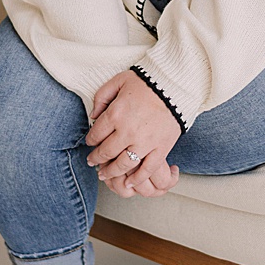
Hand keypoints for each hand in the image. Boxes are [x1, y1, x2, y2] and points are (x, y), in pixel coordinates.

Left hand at [85, 70, 180, 198]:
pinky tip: (129, 182)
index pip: (96, 134)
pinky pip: (147, 169)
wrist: (174, 86)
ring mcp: (145, 142)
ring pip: (123, 164)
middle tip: (92, 162)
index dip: (90, 141)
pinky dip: (137, 178)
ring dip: (111, 172)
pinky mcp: (161, 148)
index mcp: (115, 114)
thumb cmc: (145, 82)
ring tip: (105, 174)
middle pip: (106, 152)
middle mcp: (127, 131)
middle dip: (96, 159)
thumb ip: (101, 97)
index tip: (90, 144)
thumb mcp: (118, 81)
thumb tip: (93, 116)